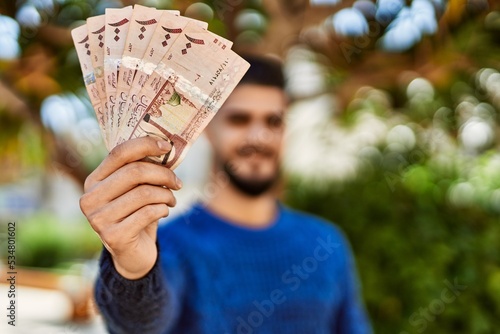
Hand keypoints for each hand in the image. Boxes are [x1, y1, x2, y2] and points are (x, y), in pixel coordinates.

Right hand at [79, 136, 181, 278]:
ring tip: (171, 200)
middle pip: (135, 172)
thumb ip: (141, 170)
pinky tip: (164, 212)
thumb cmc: (136, 214)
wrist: (132, 253)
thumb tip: (164, 147)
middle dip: (163, 174)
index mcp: (93, 181)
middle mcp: (90, 199)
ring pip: (145, 193)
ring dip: (166, 195)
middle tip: (177, 182)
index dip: (145, 145)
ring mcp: (99, 219)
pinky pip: (148, 213)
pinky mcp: (113, 237)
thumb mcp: (135, 190)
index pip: (119, 153)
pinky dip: (163, 209)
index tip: (167, 147)